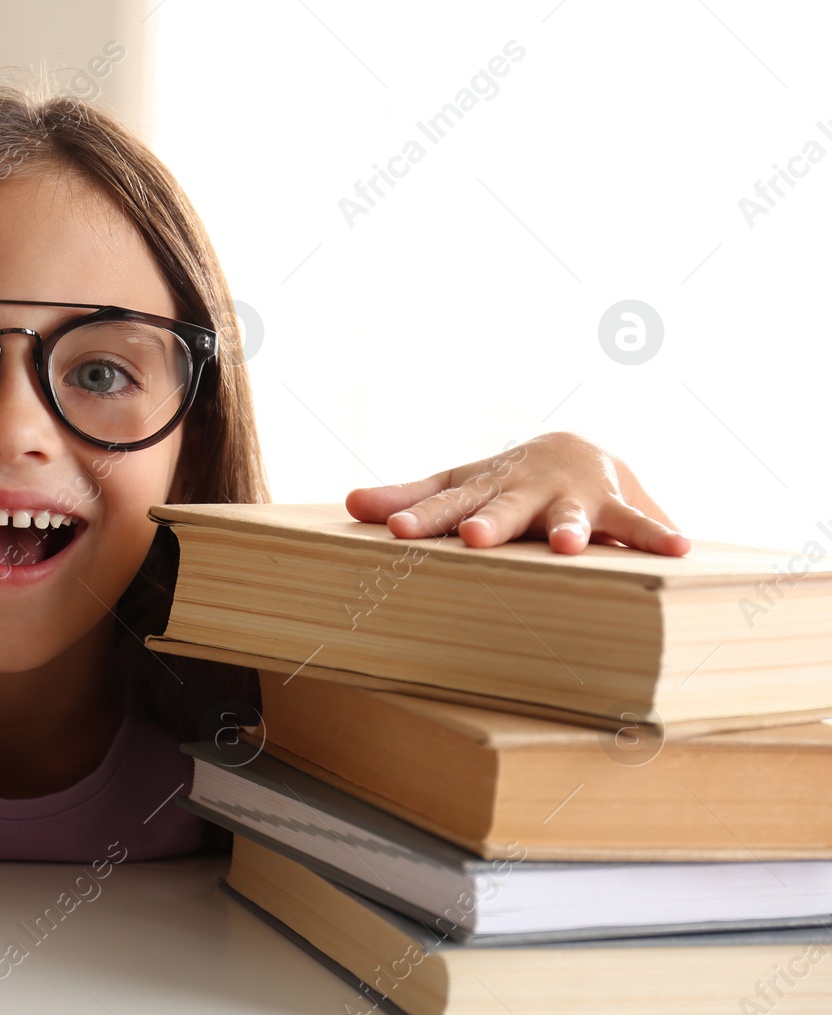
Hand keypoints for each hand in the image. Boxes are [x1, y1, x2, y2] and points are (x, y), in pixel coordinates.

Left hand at [344, 431, 690, 556]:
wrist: (576, 449)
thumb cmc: (502, 482)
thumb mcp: (458, 486)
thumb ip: (409, 499)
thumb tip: (347, 503)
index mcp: (483, 490)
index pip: (445, 505)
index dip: (422, 517)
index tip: (396, 531)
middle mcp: (526, 491)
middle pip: (505, 509)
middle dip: (492, 523)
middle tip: (475, 538)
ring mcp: (573, 497)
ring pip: (572, 516)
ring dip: (572, 529)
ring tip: (570, 547)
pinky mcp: (617, 505)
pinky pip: (640, 523)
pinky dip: (659, 535)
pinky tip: (681, 549)